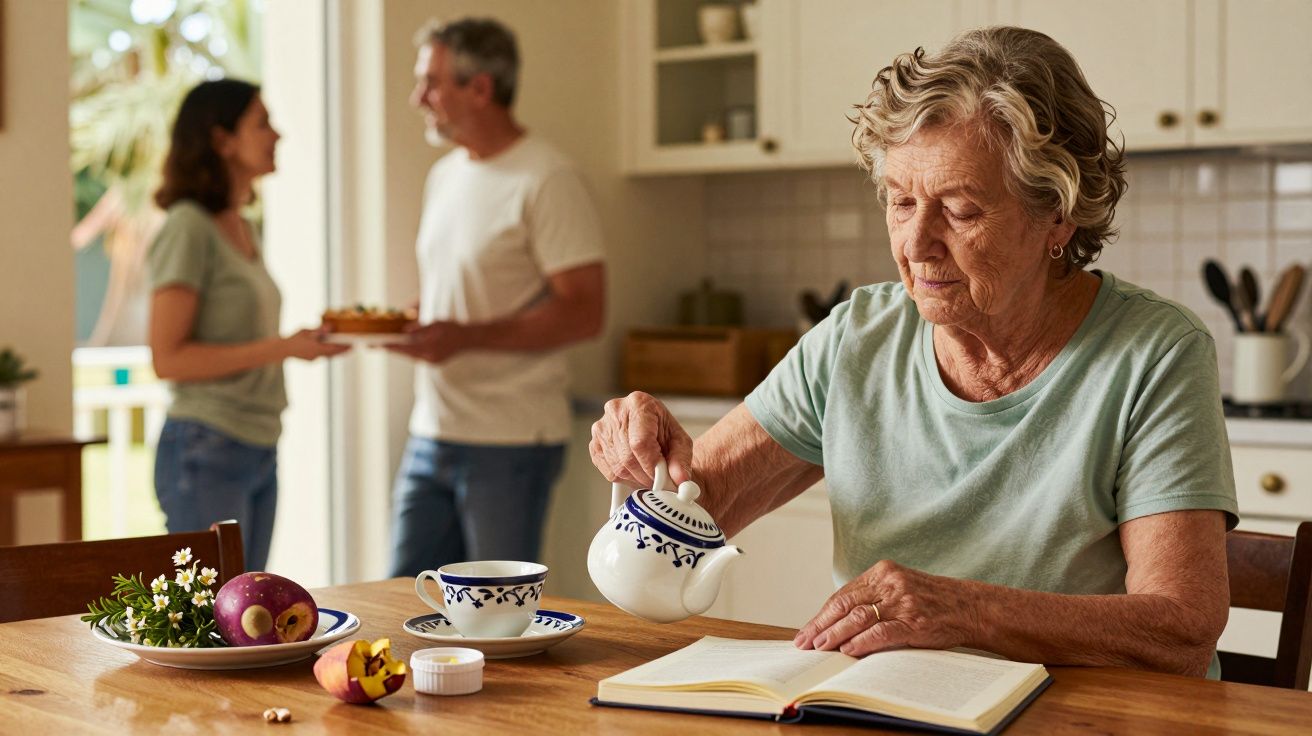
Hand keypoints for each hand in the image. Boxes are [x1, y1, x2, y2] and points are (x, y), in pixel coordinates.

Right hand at [282, 328, 349, 360]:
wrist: (283, 350)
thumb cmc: (294, 338)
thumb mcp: (306, 331)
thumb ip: (319, 330)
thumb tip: (330, 327)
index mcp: (316, 347)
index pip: (334, 348)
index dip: (344, 347)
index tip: (353, 345)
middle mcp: (317, 355)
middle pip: (333, 354)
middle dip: (343, 351)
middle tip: (352, 348)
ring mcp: (314, 359)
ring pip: (328, 355)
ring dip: (336, 352)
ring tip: (344, 348)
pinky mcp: (311, 360)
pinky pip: (322, 356)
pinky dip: (327, 353)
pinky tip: (330, 349)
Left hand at [384, 320, 467, 363]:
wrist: (469, 339)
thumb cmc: (453, 328)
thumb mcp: (437, 323)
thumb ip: (421, 328)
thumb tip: (405, 331)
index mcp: (430, 349)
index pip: (405, 348)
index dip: (390, 346)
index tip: (377, 344)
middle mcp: (429, 358)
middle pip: (405, 353)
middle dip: (391, 348)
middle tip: (374, 345)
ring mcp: (431, 361)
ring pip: (410, 355)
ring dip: (399, 350)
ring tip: (384, 345)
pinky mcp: (433, 362)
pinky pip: (416, 356)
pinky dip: (408, 351)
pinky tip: (401, 346)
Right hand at [589, 391, 694, 487]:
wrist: (650, 428)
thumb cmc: (663, 431)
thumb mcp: (680, 441)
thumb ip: (681, 460)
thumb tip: (679, 479)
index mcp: (639, 404)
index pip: (640, 442)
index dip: (652, 465)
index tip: (662, 477)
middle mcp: (616, 412)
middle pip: (628, 457)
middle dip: (646, 476)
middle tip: (659, 480)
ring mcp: (601, 428)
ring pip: (618, 467)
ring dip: (636, 479)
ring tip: (649, 474)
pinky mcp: (595, 444)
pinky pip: (609, 472)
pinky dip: (625, 478)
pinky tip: (635, 472)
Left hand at [793, 560, 983, 656]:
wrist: (970, 606)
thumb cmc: (931, 601)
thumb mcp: (900, 588)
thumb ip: (873, 597)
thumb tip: (837, 621)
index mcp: (883, 571)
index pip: (843, 594)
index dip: (822, 614)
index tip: (807, 630)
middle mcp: (890, 583)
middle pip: (845, 604)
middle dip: (821, 625)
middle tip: (805, 642)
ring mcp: (903, 602)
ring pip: (859, 617)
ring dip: (835, 634)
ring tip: (820, 647)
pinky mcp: (915, 622)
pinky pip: (882, 632)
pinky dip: (862, 641)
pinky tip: (848, 650)